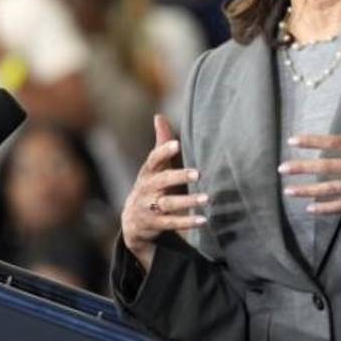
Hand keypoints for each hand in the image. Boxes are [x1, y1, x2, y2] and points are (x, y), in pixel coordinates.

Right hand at [121, 114, 208, 270]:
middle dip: (179, 176)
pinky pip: (172, 223)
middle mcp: (146, 189)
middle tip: (199, 173)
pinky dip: (188, 222)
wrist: (133, 220)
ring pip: (168, 204)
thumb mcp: (154, 166)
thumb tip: (159, 116)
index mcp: (147, 172)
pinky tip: (204, 219)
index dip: (164, 151)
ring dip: (188, 201)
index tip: (177, 144)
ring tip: (207, 198)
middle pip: (162, 181)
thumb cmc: (151, 185)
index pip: (153, 160)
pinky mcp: (155, 224)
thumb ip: (161, 143)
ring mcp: (149, 208)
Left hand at [280, 89, 340, 214]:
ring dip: (310, 189)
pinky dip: (328, 208)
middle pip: (329, 167)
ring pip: (333, 188)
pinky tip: (312, 208)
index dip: (313, 142)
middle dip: (303, 168)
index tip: (294, 141)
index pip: (336, 143)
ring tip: (289, 190)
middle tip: (282, 169)